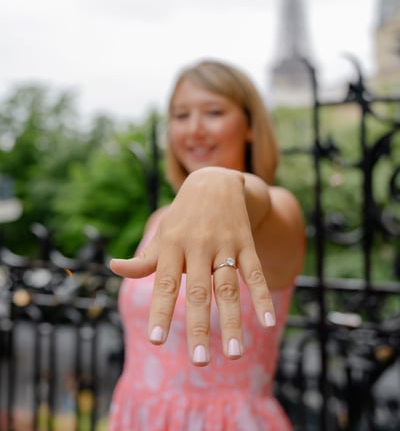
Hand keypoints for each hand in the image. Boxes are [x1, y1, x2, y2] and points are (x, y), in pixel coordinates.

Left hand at [110, 167, 275, 365]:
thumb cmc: (182, 216)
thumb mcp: (162, 234)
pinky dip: (261, 296)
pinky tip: (266, 321)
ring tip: (234, 353)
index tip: (156, 339)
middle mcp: (198, 246)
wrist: (214, 181)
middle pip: (198, 291)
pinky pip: (254, 272)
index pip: (165, 283)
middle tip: (198, 361)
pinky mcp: (245, 243)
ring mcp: (224, 245)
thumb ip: (144, 258)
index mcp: (173, 246)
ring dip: (232, 321)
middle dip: (199, 326)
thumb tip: (113, 267)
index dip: (161, 311)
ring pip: (228, 287)